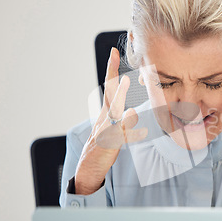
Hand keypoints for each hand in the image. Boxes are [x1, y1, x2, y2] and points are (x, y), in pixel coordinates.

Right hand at [75, 47, 146, 193]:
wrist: (89, 168)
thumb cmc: (104, 147)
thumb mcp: (115, 131)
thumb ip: (124, 120)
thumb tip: (133, 109)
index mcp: (106, 113)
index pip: (109, 88)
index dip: (111, 70)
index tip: (113, 52)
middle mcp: (103, 118)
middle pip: (107, 92)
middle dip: (111, 74)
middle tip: (113, 55)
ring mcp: (105, 129)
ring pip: (112, 110)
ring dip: (118, 95)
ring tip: (125, 79)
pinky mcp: (108, 143)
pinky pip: (117, 133)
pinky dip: (123, 124)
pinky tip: (129, 115)